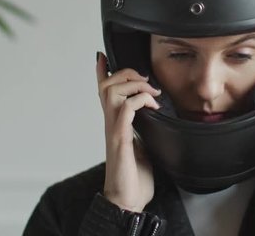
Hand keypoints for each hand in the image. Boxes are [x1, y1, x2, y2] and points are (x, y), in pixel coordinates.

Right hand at [95, 52, 160, 211]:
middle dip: (126, 73)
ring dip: (134, 85)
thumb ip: (143, 128)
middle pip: (106, 85)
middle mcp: (110, 123)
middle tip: (146, 80)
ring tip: (152, 93)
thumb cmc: (135, 175)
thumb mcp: (142, 143)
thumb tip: (153, 116)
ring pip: (112, 92)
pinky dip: (140, 101)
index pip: (103, 92)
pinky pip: (125, 109)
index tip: (102, 56)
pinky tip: (153, 107)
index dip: (101, 72)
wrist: (128, 199)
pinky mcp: (120, 139)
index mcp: (115, 123)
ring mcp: (114, 130)